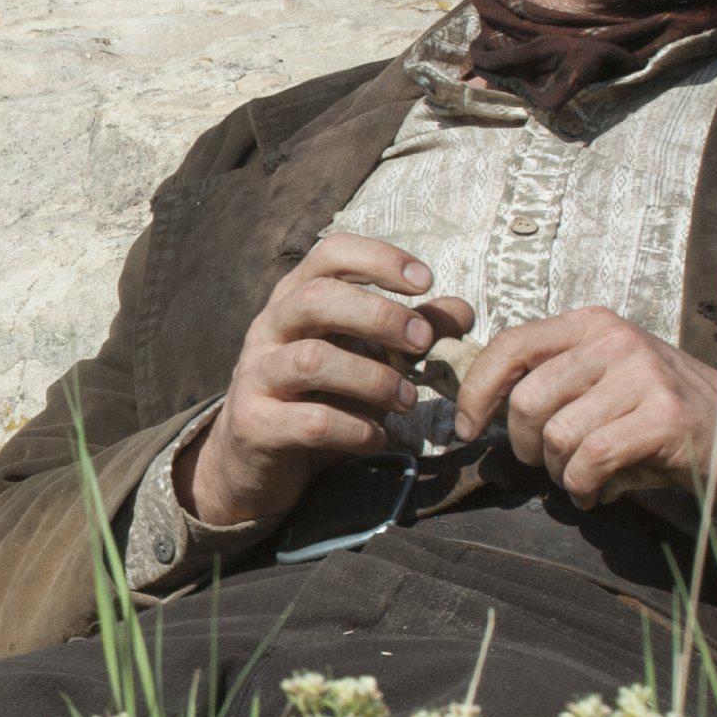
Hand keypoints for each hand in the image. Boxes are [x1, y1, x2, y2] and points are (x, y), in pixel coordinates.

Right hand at [181, 234, 475, 531]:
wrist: (254, 463)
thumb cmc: (318, 399)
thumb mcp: (365, 359)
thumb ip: (410, 332)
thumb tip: (461, 311)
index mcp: (295, 299)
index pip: (330, 253)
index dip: (379, 259)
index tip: (426, 280)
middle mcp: (268, 328)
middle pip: (317, 298)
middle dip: (379, 315)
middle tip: (423, 342)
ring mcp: (255, 375)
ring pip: (312, 360)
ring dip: (373, 379)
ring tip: (407, 400)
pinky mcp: (254, 424)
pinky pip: (312, 422)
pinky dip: (356, 429)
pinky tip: (377, 437)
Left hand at [453, 306, 716, 513]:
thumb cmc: (658, 410)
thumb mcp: (603, 376)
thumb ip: (550, 379)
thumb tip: (476, 409)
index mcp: (591, 324)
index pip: (510, 345)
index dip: (476, 390)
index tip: (466, 427)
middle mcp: (615, 341)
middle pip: (527, 400)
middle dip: (525, 445)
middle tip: (549, 462)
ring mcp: (643, 376)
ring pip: (558, 435)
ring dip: (559, 472)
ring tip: (580, 477)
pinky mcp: (664, 418)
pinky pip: (592, 459)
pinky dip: (584, 487)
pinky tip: (597, 491)